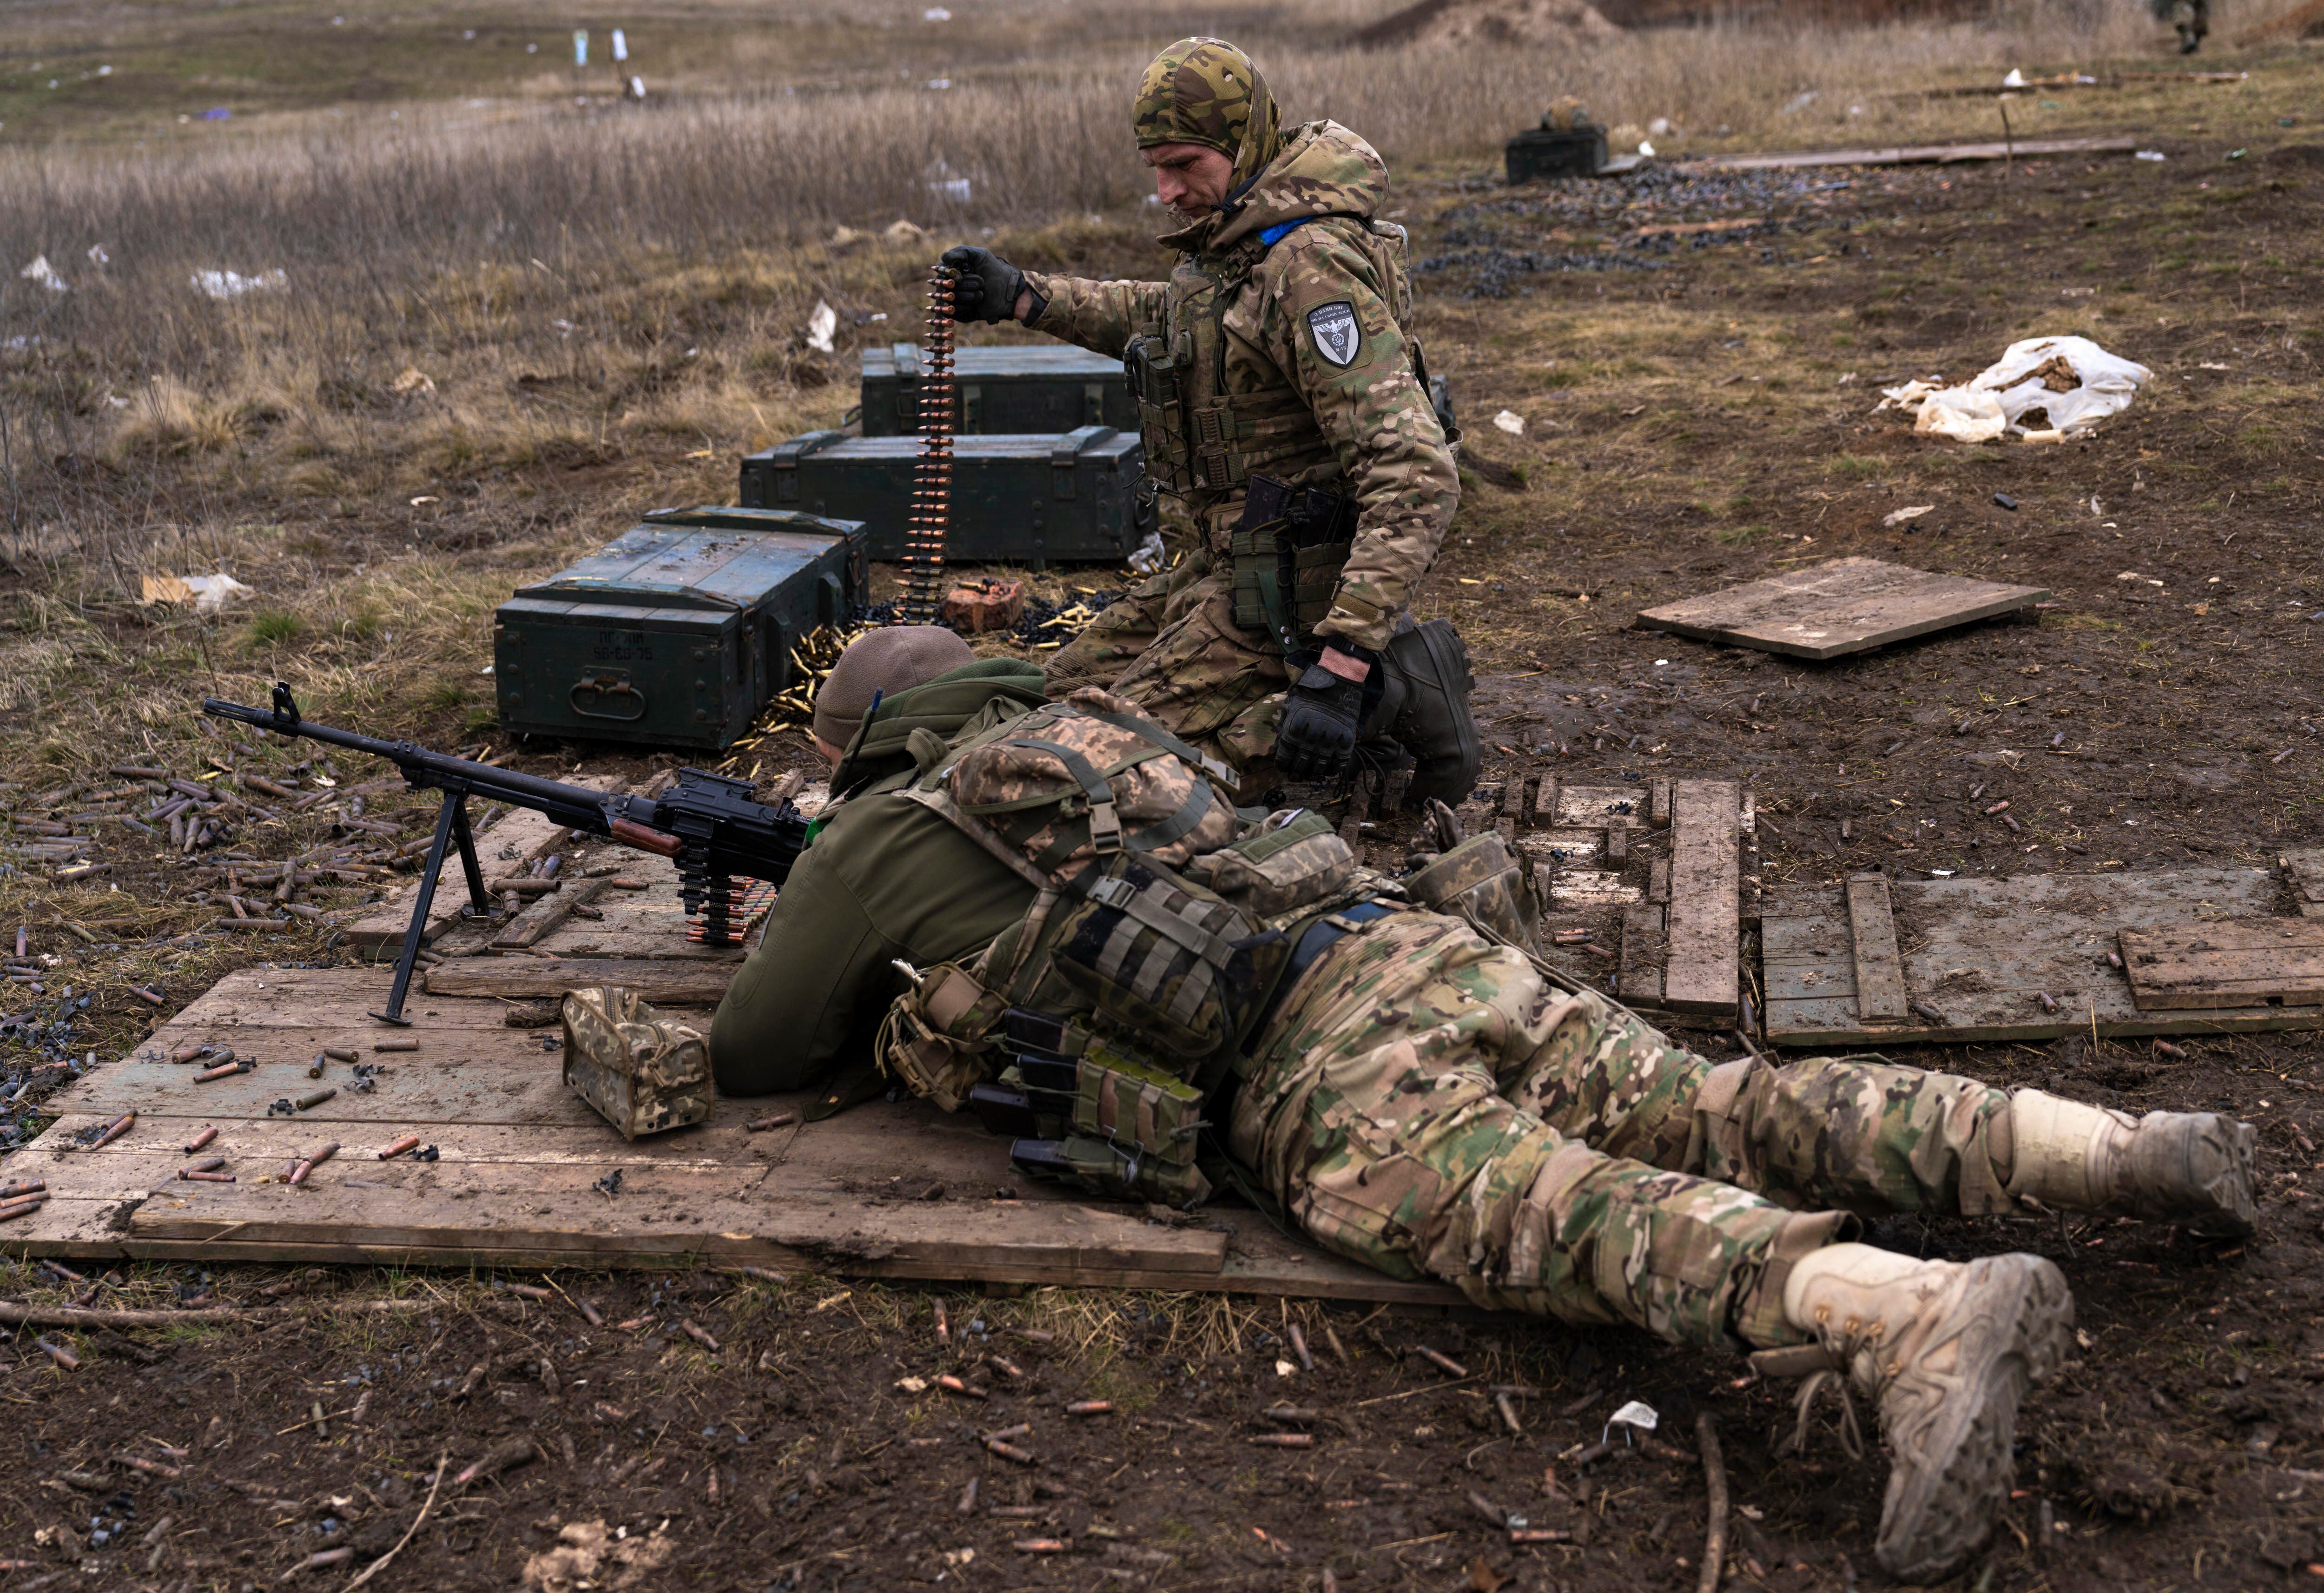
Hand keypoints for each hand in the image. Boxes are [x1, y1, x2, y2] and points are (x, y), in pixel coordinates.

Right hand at [940, 245, 1028, 324]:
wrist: (1008, 291)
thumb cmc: (995, 271)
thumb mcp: (979, 255)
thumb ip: (960, 252)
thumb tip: (943, 258)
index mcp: (954, 271)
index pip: (941, 272)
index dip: (951, 274)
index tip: (961, 275)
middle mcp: (952, 285)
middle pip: (945, 286)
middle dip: (965, 283)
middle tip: (982, 282)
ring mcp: (955, 300)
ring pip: (949, 298)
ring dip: (968, 295)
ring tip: (982, 293)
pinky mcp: (960, 314)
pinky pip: (953, 310)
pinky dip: (966, 306)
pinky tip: (977, 303)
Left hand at [1274, 646, 1377, 781]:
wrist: (1338, 683)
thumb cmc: (1310, 693)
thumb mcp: (1290, 706)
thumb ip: (1284, 726)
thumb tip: (1279, 748)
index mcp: (1294, 728)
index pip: (1284, 757)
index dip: (1282, 765)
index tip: (1283, 768)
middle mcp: (1311, 737)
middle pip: (1300, 766)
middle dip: (1295, 774)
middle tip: (1295, 777)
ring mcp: (1330, 741)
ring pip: (1318, 769)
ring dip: (1312, 775)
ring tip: (1309, 776)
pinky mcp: (1346, 742)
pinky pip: (1337, 764)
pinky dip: (1331, 770)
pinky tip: (1326, 770)